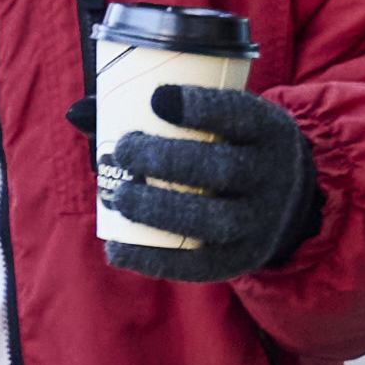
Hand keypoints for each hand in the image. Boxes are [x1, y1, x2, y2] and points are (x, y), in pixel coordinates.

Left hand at [100, 79, 319, 283]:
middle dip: (165, 159)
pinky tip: (116, 249)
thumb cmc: (230, 147)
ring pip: (211, 220)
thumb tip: (77, 112)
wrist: (287, 202)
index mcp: (270, 132)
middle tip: (125, 149)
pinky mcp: (239, 260)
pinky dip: (152, 259)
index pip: (242, 115)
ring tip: (120, 196)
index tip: (158, 98)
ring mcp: (260, 224)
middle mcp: (273, 178)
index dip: (201, 107)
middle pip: (222, 170)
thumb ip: (159, 111)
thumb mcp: (221, 120)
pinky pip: (197, 266)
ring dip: (157, 208)